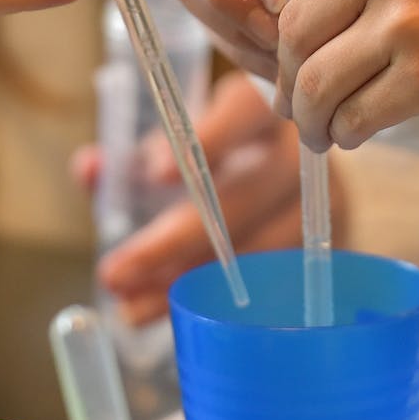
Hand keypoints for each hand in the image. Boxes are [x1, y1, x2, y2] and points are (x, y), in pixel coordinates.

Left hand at [75, 73, 346, 324]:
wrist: (293, 176)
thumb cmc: (223, 155)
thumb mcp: (180, 142)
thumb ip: (132, 154)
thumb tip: (89, 168)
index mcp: (262, 107)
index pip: (243, 111)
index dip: (207, 139)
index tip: (157, 175)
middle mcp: (301, 152)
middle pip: (243, 197)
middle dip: (173, 241)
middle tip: (115, 272)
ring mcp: (325, 202)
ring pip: (257, 249)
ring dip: (187, 281)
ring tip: (129, 307)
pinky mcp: (330, 247)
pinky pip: (272, 285)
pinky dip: (217, 302)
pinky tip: (174, 312)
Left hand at [275, 0, 418, 149]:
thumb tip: (320, 14)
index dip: (289, 19)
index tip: (301, 48)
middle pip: (293, 24)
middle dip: (291, 72)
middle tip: (302, 101)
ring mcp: (408, 11)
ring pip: (314, 77)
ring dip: (311, 114)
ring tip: (323, 130)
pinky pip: (357, 114)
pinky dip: (349, 132)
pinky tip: (361, 135)